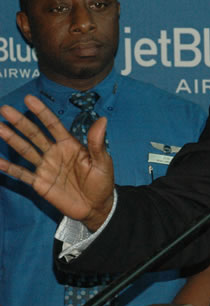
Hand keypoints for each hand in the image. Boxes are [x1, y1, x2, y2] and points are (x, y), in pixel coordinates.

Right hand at [0, 94, 113, 230]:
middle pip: (35, 134)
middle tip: (5, 109)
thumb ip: (97, 143)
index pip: (53, 125)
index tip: (29, 99)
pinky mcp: (40, 183)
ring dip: (11, 139)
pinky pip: (22, 174)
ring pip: (25, 150)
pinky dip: (9, 168)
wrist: (96, 206)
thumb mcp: (102, 162)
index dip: (42, 112)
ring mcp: (45, 167)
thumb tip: (103, 119)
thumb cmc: (102, 181)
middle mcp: (54, 152)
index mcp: (70, 144)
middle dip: (20, 122)